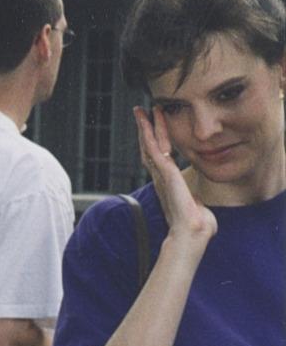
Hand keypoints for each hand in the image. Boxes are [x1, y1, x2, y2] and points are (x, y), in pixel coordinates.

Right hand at [133, 106, 215, 251]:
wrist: (192, 234)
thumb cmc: (197, 229)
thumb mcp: (198, 212)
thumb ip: (198, 208)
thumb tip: (203, 217)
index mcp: (169, 186)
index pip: (160, 160)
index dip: (156, 144)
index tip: (154, 130)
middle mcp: (161, 179)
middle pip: (150, 150)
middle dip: (146, 131)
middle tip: (142, 114)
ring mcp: (161, 175)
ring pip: (150, 145)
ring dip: (146, 127)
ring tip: (141, 111)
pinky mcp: (164, 172)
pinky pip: (154, 148)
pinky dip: (149, 133)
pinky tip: (147, 120)